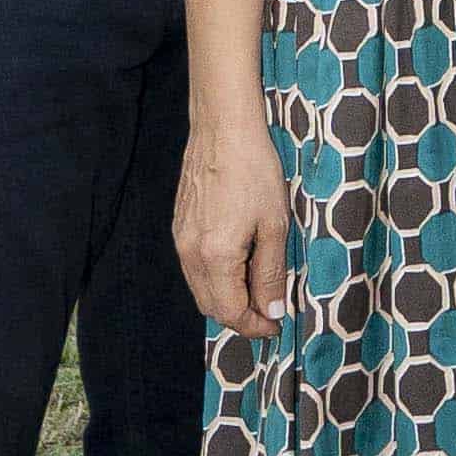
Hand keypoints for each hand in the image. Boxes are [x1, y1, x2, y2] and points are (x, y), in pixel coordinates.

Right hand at [175, 115, 293, 341]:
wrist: (223, 129)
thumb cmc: (254, 171)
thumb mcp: (274, 225)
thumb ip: (271, 274)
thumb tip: (272, 311)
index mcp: (215, 257)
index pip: (231, 312)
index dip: (255, 326)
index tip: (276, 325)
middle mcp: (190, 255)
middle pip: (211, 307)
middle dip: (240, 317)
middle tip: (270, 313)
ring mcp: (180, 241)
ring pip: (201, 289)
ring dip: (227, 300)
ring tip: (258, 292)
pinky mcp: (179, 227)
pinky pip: (194, 269)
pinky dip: (215, 280)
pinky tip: (238, 267)